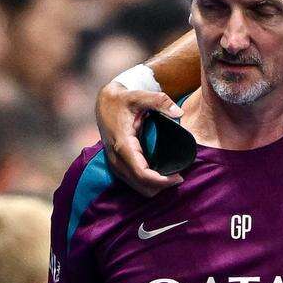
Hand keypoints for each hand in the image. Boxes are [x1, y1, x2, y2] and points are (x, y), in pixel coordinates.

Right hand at [96, 73, 184, 193]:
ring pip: (137, 187)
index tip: (179, 177)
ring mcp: (115, 164)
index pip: (142, 174)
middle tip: (179, 177)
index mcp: (123, 145)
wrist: (103, 103)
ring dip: (155, 186)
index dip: (161, 181)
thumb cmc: (121, 100)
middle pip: (141, 185)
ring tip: (172, 177)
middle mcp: (116, 158)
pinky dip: (148, 183)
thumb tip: (179, 112)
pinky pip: (133, 182)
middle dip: (162, 186)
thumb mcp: (139, 95)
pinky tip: (160, 175)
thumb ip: (159, 101)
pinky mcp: (117, 165)